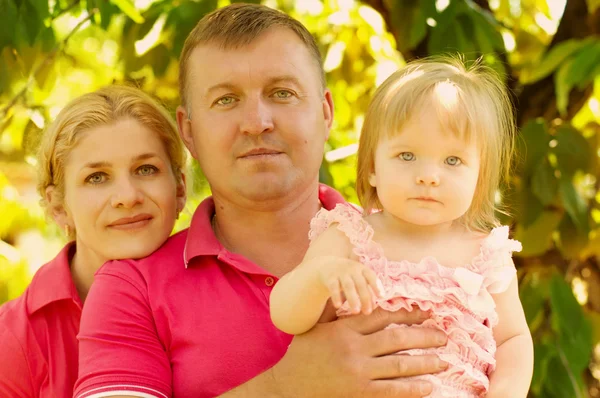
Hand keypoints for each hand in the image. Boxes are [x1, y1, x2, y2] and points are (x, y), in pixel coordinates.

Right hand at [271, 307, 447, 397]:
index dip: (407, 314)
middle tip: (443, 337)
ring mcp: (358, 372)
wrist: (289, 385)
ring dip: (425, 362)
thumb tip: (346, 287)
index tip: (425, 314)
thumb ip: (333, 308)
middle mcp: (354, 348)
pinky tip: (427, 386)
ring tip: (442, 361)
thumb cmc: (302, 353)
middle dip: (425, 336)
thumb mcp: (315, 326)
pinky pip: (392, 390)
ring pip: (400, 364)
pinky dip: (412, 388)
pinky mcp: (360, 392)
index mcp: (345, 328)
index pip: (383, 317)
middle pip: (398, 338)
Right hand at [312, 255, 384, 314]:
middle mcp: (352, 269)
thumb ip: (368, 288)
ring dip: (353, 299)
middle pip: (360, 284)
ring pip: (348, 286)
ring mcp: (341, 273)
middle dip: (365, 298)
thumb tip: (377, 305)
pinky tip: (338, 306)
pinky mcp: (330, 278)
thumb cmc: (349, 274)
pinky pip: (333, 287)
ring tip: (356, 312)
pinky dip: (336, 296)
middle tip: (367, 312)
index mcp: (362, 269)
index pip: (371, 276)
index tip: (381, 297)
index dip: (376, 285)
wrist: (328, 264)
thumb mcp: (359, 276)